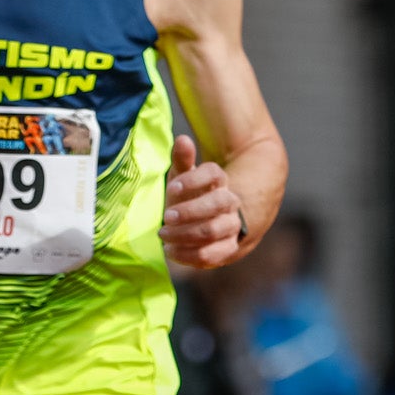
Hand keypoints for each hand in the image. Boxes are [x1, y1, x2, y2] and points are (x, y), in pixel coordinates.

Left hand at [161, 133, 245, 267]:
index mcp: (219, 181)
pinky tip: (170, 250)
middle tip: (166, 217)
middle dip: (191, 211)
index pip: (213, 174)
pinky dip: (189, 255)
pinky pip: (212, 255)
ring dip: (186, 234)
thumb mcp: (181, 178)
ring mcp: (231, 227)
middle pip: (219, 203)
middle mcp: (230, 202)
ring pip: (214, 230)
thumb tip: (183, 139)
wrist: (202, 226)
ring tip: (163, 235)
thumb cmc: (187, 197)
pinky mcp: (227, 249)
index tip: (172, 188)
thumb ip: (182, 160)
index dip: (193, 180)